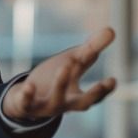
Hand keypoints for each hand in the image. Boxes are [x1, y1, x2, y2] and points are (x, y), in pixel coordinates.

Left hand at [2, 27, 116, 122]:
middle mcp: (64, 104)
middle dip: (93, 94)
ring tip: (65, 65)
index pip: (95, 96)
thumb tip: (111, 30)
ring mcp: (45, 107)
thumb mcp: (73, 62)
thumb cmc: (54, 78)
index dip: (105, 90)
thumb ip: (91, 49)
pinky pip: (26, 104)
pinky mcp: (25, 106)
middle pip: (82, 103)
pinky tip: (29, 85)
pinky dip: (27, 96)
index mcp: (78, 97)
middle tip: (103, 84)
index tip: (113, 80)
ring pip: (56, 100)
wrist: (24, 98)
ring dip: (61, 84)